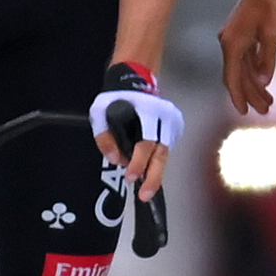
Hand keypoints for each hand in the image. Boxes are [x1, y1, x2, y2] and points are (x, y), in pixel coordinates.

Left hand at [92, 77, 181, 198]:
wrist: (136, 80)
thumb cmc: (117, 97)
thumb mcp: (100, 111)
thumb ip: (104, 136)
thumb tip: (115, 159)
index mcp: (148, 111)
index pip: (146, 143)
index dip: (138, 162)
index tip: (131, 176)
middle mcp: (164, 118)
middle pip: (162, 153)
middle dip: (153, 177)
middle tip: (145, 194)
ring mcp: (172, 123)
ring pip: (165, 154)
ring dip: (156, 173)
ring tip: (147, 190)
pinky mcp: (175, 128)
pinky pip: (166, 149)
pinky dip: (156, 162)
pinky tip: (149, 172)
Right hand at [217, 0, 275, 113]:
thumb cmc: (271, 6)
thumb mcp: (272, 36)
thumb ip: (265, 61)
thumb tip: (262, 82)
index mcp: (232, 44)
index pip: (232, 78)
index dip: (238, 96)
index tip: (243, 112)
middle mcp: (229, 42)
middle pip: (237, 74)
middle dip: (250, 93)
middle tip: (265, 110)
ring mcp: (236, 37)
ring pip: (242, 67)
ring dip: (253, 83)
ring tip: (268, 99)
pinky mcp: (243, 32)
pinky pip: (246, 57)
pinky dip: (254, 70)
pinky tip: (263, 78)